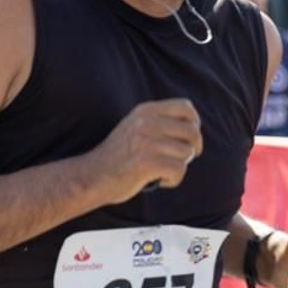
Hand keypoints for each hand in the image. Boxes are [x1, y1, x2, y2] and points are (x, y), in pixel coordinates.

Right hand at [88, 98, 202, 200]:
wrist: (92, 176)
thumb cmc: (119, 156)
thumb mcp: (137, 127)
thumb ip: (160, 122)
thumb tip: (195, 127)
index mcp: (145, 110)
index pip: (186, 107)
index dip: (195, 123)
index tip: (188, 139)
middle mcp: (146, 122)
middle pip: (192, 132)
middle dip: (192, 149)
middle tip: (180, 160)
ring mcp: (146, 141)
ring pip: (187, 153)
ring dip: (179, 166)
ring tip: (162, 170)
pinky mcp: (146, 162)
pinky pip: (179, 170)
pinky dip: (173, 180)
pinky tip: (159, 180)